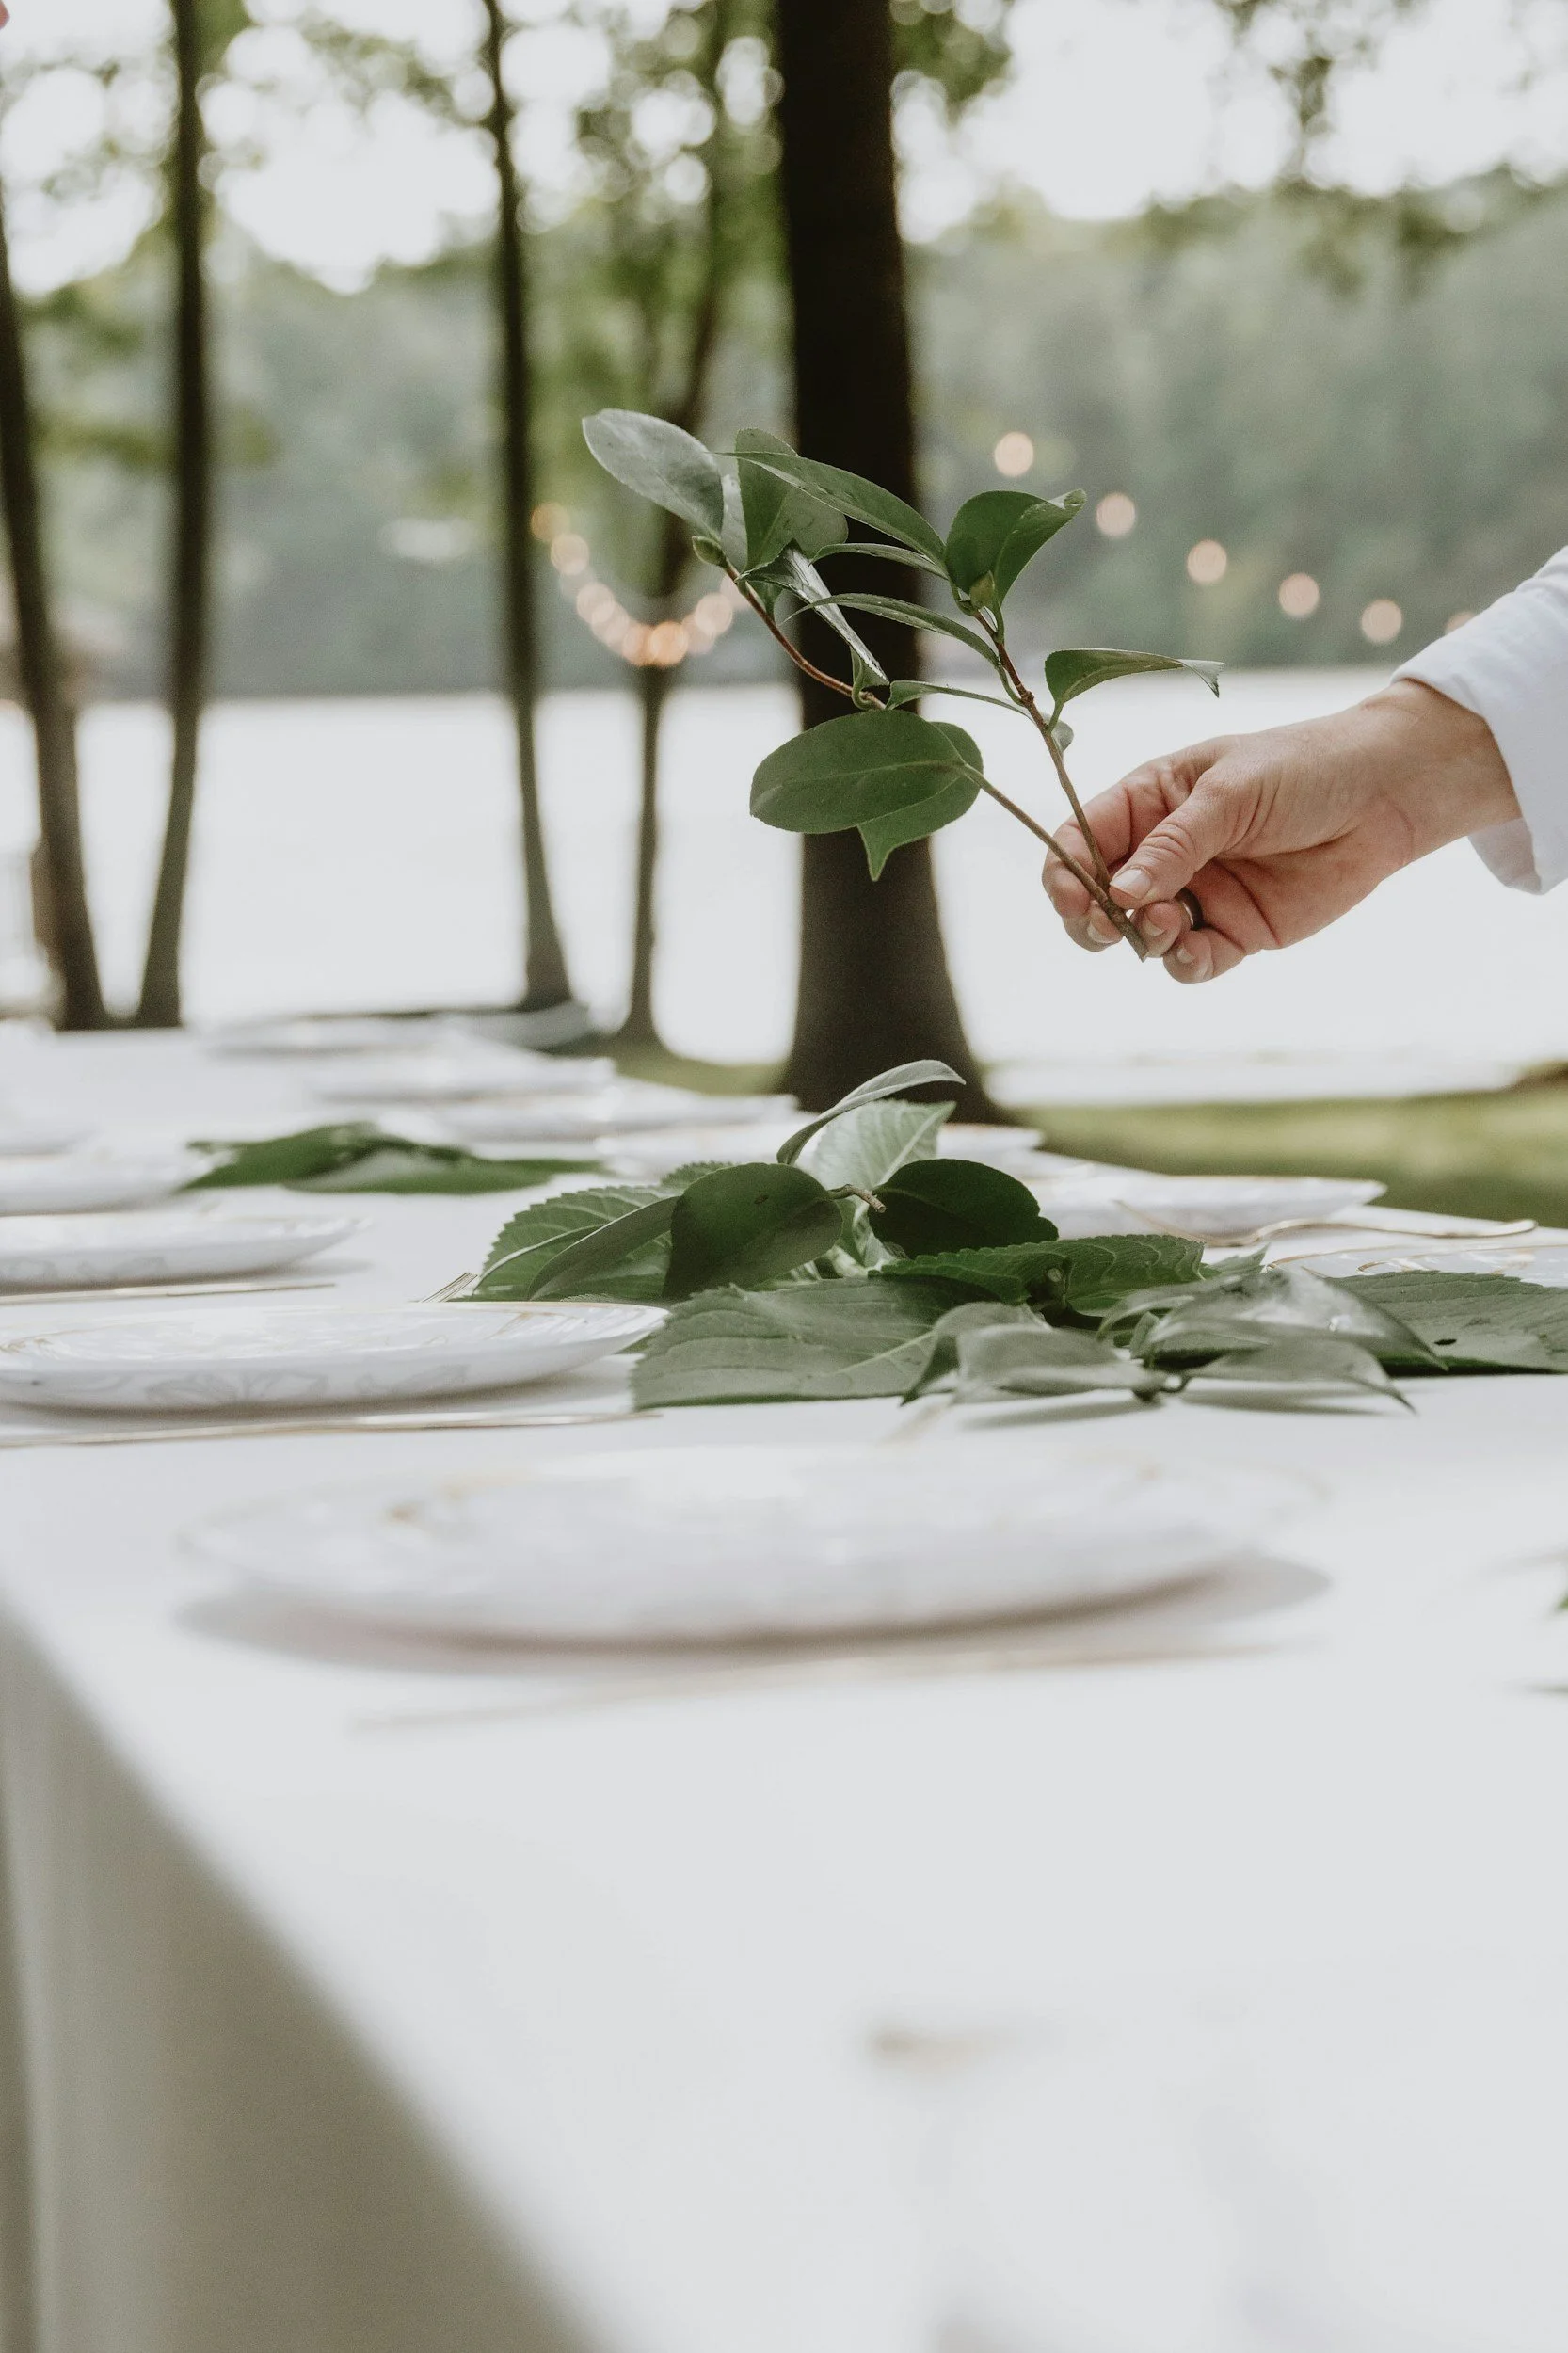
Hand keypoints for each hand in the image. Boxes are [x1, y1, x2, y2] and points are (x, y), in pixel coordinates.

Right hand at [1042, 680, 1518, 982]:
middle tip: (1108, 925)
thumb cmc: (1303, 769)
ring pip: (1141, 935)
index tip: (1071, 898)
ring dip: (1142, 938)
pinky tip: (1194, 951)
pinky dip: (1183, 964)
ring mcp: (1199, 894)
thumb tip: (1116, 895)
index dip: (1065, 872)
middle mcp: (1165, 852)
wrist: (1386, 795)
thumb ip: (1171, 846)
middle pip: (1098, 897)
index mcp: (1150, 801)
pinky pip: (1192, 961)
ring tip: (1165, 925)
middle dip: (1093, 918)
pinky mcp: (1236, 931)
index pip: (1081, 839)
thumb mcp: (1228, 794)